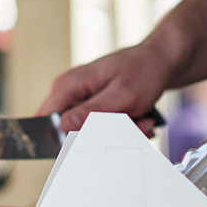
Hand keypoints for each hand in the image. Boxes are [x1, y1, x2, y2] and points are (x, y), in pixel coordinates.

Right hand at [37, 43, 173, 132]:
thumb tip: (63, 126)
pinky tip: (141, 120)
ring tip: (143, 121)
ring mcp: (80, 101)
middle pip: (71, 132)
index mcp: (69, 86)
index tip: (93, 146)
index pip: (47, 121)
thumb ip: (93, 112)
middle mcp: (69, 94)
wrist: (158, 60)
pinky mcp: (92, 109)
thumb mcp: (122, 94)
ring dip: (119, 134)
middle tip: (134, 127)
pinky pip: (100, 129)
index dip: (65, 140)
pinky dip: (122, 130)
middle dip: (102, 138)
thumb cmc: (142, 71)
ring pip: (89, 135)